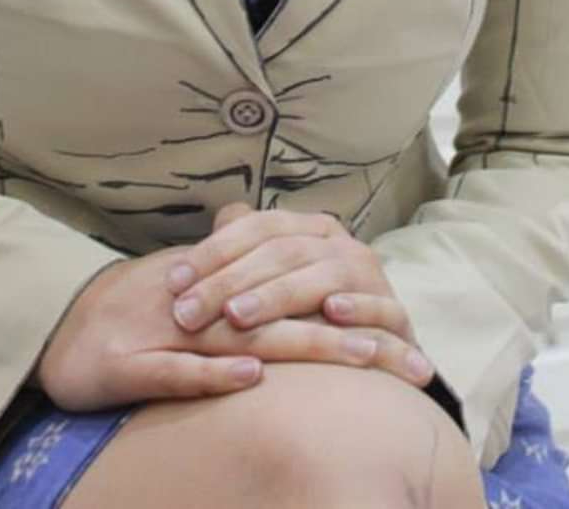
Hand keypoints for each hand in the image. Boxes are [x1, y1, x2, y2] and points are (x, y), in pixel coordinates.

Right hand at [33, 244, 427, 411]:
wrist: (63, 328)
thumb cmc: (142, 315)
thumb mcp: (206, 300)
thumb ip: (256, 294)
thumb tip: (313, 292)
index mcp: (230, 294)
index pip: (302, 300)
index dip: (355, 319)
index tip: (410, 343)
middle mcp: (210, 309)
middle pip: (290, 318)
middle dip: (351, 336)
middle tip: (406, 355)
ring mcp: (172, 334)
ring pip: (246, 338)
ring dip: (303, 346)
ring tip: (357, 356)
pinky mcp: (134, 365)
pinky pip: (180, 370)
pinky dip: (215, 375)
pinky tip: (253, 380)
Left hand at [166, 203, 433, 387]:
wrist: (370, 351)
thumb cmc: (308, 314)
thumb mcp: (274, 279)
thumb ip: (245, 253)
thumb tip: (218, 217)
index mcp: (308, 229)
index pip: (257, 227)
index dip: (213, 251)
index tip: (172, 282)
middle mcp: (339, 245)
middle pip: (281, 252)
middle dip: (230, 282)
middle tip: (188, 313)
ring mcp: (370, 276)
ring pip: (322, 276)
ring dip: (278, 296)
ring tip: (238, 316)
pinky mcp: (396, 316)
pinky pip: (381, 307)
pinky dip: (358, 307)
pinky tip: (332, 312)